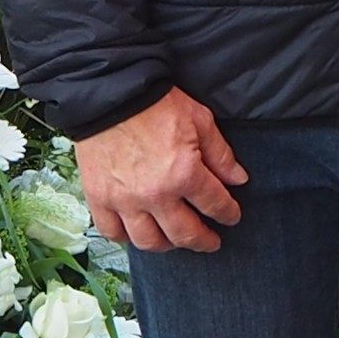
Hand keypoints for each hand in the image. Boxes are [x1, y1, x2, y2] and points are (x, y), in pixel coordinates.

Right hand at [75, 88, 247, 253]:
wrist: (111, 93)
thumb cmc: (156, 103)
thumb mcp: (199, 120)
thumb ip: (220, 154)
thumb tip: (239, 179)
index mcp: (184, 174)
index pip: (215, 205)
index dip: (228, 213)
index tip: (231, 216)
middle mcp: (155, 195)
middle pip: (185, 234)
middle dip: (203, 240)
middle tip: (210, 241)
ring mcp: (125, 200)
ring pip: (149, 242)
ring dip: (167, 245)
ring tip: (175, 239)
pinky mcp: (99, 198)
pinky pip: (113, 232)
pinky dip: (125, 237)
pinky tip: (136, 231)